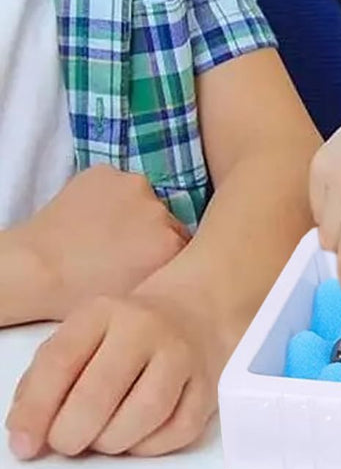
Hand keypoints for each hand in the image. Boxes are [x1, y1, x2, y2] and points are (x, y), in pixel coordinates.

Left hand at [5, 288, 221, 459]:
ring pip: (143, 416)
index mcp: (103, 312)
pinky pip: (178, 432)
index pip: (60, 362)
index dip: (35, 411)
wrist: (195, 311)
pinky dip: (150, 446)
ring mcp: (183, 354)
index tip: (24, 445)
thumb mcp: (80, 338)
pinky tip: (139, 433)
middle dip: (72, 435)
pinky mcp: (208, 384)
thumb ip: (44, 383)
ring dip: (113, 441)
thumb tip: (27, 439)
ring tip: (105, 435)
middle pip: (99, 395)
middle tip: (68, 441)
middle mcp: (146, 327)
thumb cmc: (124, 335)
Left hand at [14, 165, 189, 320]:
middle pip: (163, 219)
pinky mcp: (106, 172)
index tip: (144, 259)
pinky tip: (88, 217)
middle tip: (120, 249)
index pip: (181, 242)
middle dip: (148, 231)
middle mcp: (161, 210)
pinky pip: (114, 184)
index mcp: (172, 244)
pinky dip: (105, 197)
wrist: (32, 270)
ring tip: (101, 233)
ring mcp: (133, 186)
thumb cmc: (77, 293)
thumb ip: (163, 275)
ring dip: (129, 211)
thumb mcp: (135, 296)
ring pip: (140, 199)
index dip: (162, 251)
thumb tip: (171, 268)